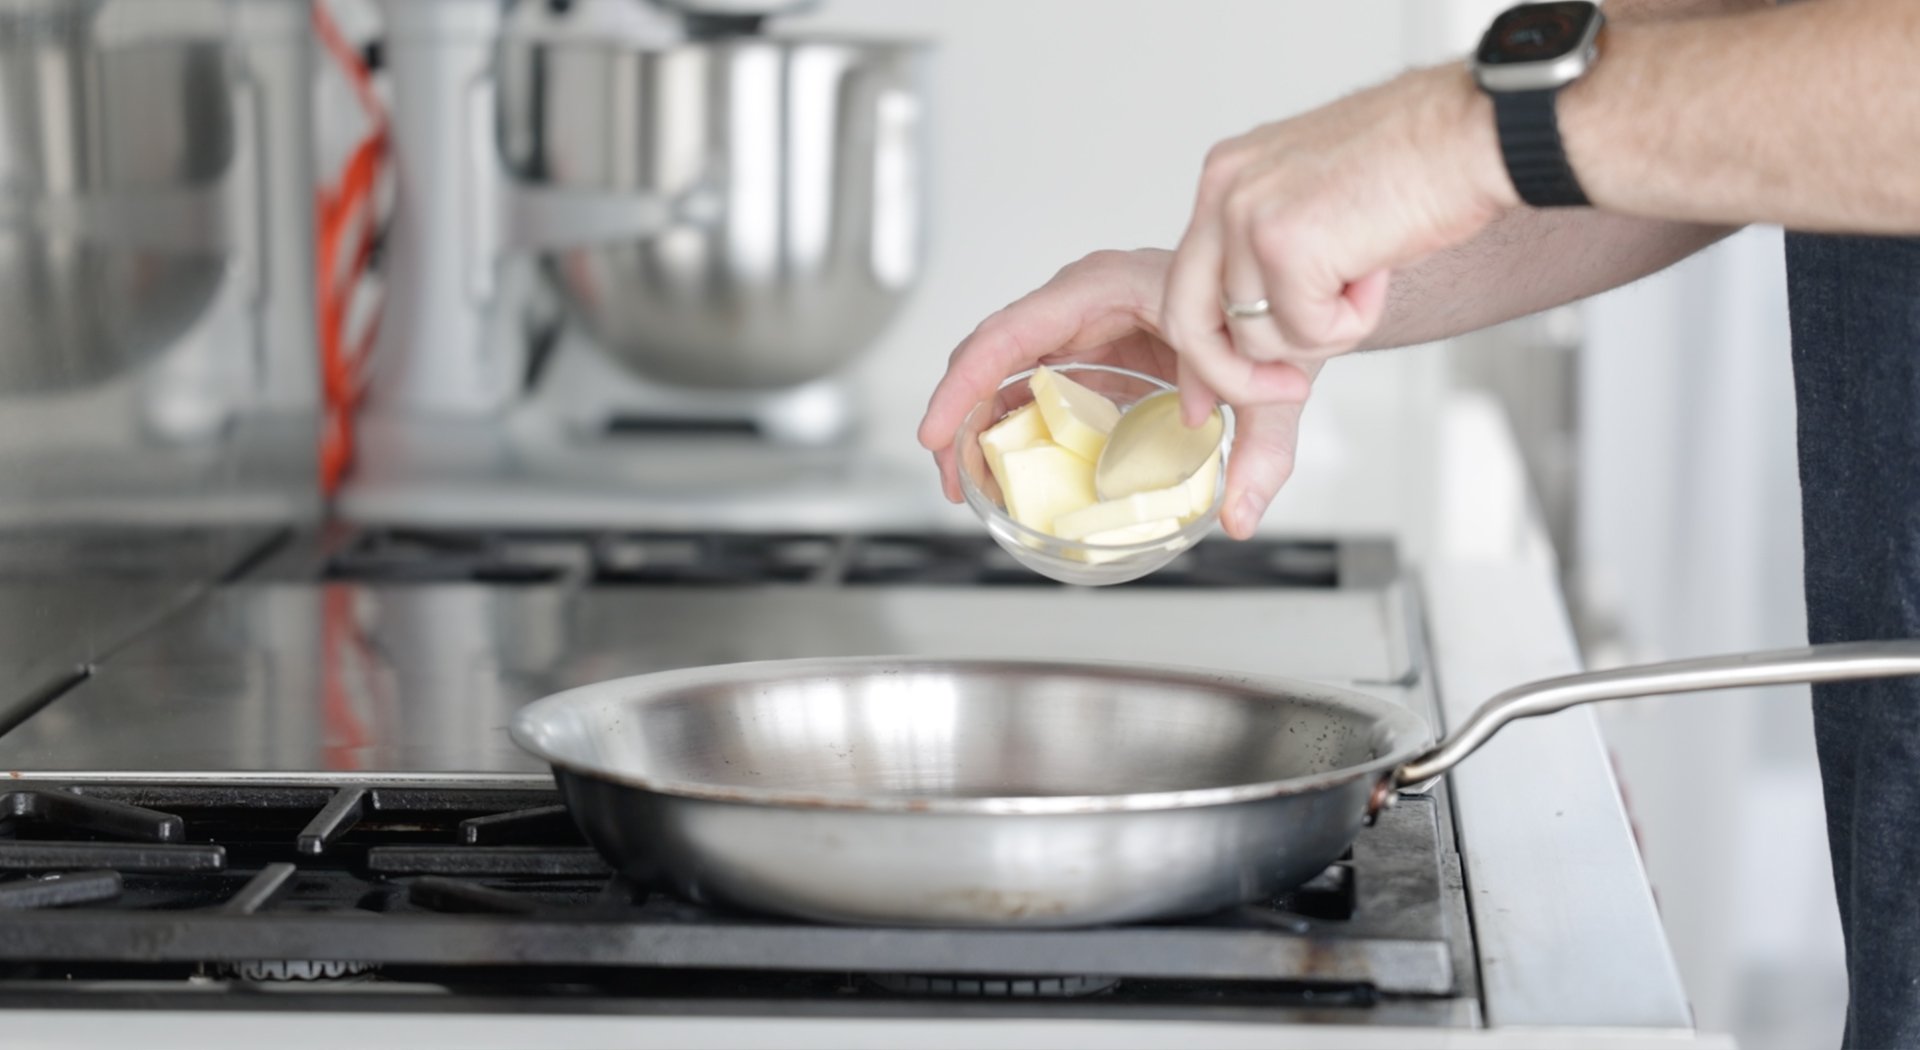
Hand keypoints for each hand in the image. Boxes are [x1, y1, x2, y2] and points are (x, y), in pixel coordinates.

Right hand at [917, 249, 1315, 538]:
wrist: (1280, 294)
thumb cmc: (1262, 312)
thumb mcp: (1267, 383)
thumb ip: (1262, 449)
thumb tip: (1239, 518)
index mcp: (1104, 287)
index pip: (1010, 333)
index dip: (964, 385)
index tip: (936, 433)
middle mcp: (1080, 301)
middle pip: (991, 355)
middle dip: (959, 419)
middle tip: (954, 484)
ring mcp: (1080, 325)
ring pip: (1004, 373)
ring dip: (980, 428)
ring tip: (973, 488)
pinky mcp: (1089, 352)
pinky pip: (1033, 386)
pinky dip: (1015, 427)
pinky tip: (1012, 471)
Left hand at [1164, 63, 1516, 422]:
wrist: (1475, 133)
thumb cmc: (1421, 165)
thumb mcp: (1318, 206)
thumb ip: (1270, 262)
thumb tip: (1248, 335)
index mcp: (1228, 177)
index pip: (1182, 283)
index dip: (1198, 351)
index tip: (1202, 399)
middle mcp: (1224, 190)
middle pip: (1188, 320)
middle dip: (1234, 377)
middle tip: (1290, 391)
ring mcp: (1247, 215)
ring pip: (1258, 338)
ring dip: (1324, 330)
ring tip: (1367, 272)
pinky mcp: (1284, 245)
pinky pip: (1308, 334)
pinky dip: (1353, 322)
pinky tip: (1378, 270)